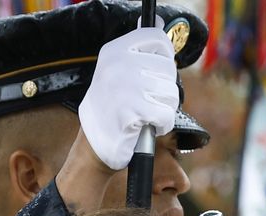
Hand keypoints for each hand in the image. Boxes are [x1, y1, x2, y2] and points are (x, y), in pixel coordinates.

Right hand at [77, 24, 178, 170]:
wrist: (94, 143)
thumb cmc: (112, 107)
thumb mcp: (119, 71)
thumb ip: (139, 50)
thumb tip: (160, 23)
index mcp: (115, 51)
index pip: (157, 39)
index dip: (165, 57)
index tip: (157, 71)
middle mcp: (118, 65)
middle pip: (169, 69)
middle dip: (164, 90)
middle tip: (146, 101)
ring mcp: (125, 88)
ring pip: (171, 93)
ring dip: (164, 108)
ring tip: (145, 113)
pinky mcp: (131, 111)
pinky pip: (166, 115)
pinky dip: (162, 125)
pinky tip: (146, 126)